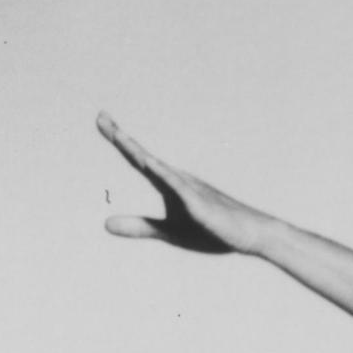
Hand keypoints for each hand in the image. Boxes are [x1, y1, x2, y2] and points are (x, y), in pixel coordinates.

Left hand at [96, 112, 264, 257]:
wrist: (252, 235)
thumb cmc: (213, 231)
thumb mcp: (169, 233)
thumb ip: (139, 227)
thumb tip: (104, 224)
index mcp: (168, 184)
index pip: (139, 160)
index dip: (120, 141)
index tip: (103, 121)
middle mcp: (177, 180)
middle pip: (144, 156)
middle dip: (121, 138)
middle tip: (101, 117)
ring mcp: (190, 190)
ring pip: (159, 168)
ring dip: (139, 152)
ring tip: (119, 136)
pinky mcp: (200, 205)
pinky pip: (179, 188)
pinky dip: (164, 175)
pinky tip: (149, 164)